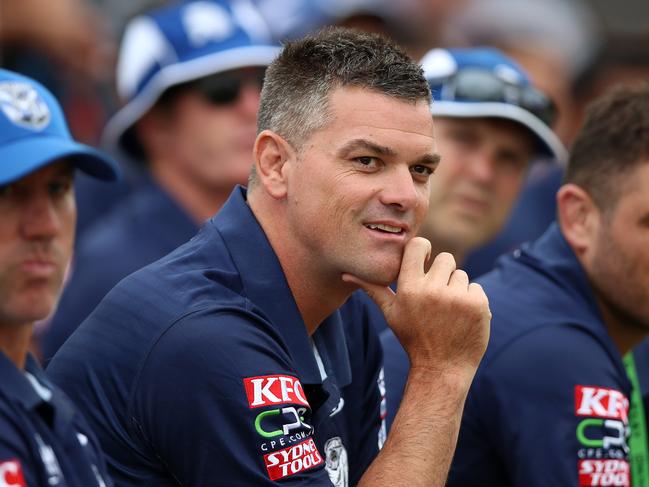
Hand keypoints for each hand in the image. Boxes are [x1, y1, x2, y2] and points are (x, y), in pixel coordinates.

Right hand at [343, 237, 489, 376]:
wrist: (442, 368)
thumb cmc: (413, 338)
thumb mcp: (391, 313)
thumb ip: (373, 289)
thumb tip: (346, 274)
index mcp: (409, 288)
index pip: (418, 245)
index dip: (423, 249)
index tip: (424, 261)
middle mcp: (432, 290)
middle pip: (445, 258)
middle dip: (442, 274)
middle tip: (437, 296)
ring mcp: (457, 298)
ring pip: (461, 274)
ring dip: (456, 289)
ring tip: (448, 311)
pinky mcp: (478, 305)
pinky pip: (476, 288)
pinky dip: (472, 301)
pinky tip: (462, 318)